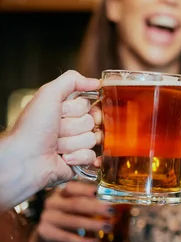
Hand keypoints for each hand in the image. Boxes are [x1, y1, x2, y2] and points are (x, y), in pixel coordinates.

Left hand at [9, 70, 100, 188]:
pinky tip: (64, 158)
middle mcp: (70, 126)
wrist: (23, 159)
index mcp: (64, 110)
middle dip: (73, 127)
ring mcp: (75, 144)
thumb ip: (72, 80)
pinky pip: (91, 155)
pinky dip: (77, 157)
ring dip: (72, 143)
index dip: (78, 109)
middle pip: (91, 122)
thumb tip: (96, 82)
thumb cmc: (31, 128)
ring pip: (92, 139)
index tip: (63, 112)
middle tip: (56, 130)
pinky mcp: (78, 161)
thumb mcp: (48, 94)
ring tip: (55, 146)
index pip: (88, 104)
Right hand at [35, 181, 113, 241]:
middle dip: (95, 208)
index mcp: (62, 192)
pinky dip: (81, 241)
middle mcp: (52, 202)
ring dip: (92, 224)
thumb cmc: (69, 216)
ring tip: (109, 227)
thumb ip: (91, 202)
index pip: (72, 187)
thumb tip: (113, 202)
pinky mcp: (44, 232)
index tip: (99, 191)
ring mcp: (47, 217)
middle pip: (75, 204)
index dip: (85, 189)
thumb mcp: (78, 207)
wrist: (47, 235)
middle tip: (112, 212)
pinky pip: (65, 237)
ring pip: (72, 220)